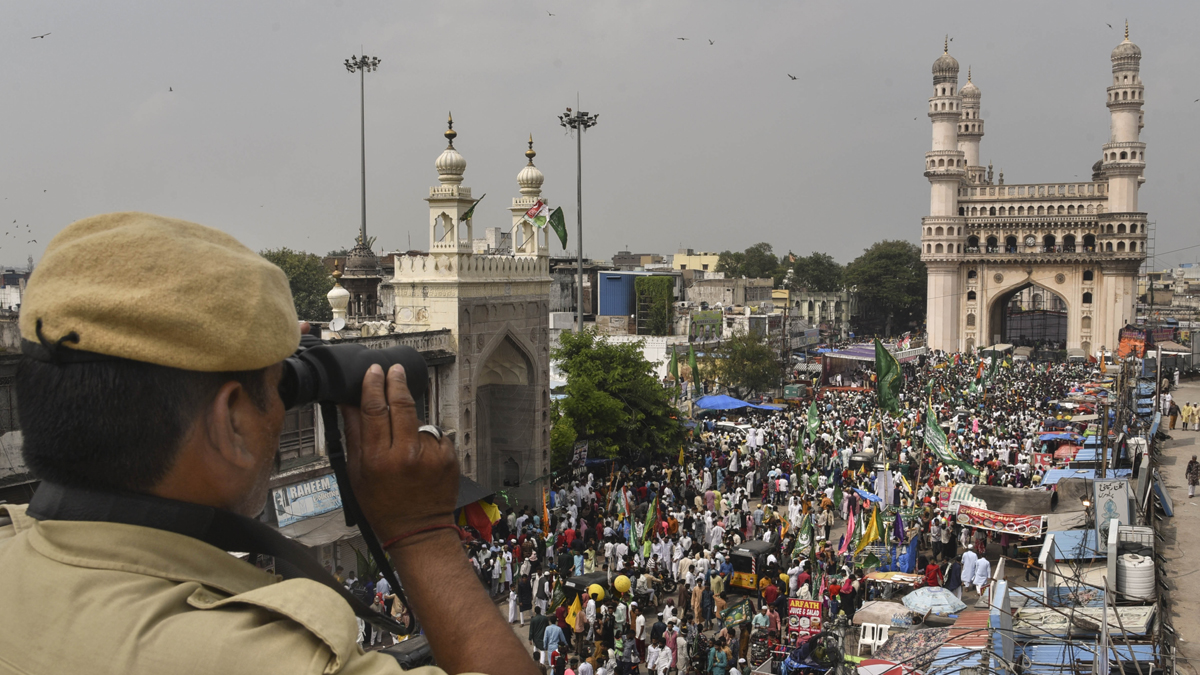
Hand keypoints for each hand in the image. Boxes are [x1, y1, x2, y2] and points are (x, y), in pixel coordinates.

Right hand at [341, 363, 459, 544]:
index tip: (374, 370)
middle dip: (396, 382)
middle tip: (394, 370)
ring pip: (418, 420)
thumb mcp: (357, 474)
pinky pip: (433, 435)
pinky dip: (425, 439)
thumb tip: (349, 402)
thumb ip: (355, 435)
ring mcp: (431, 454)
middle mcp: (406, 454)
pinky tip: (420, 456)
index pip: (374, 410)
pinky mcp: (449, 456)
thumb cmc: (383, 506)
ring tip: (403, 446)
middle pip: (401, 404)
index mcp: (378, 459)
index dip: (373, 385)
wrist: (419, 529)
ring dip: (410, 422)